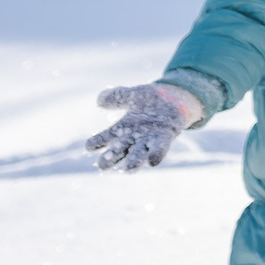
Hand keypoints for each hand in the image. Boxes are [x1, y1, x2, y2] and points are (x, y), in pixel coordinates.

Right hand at [88, 83, 202, 171]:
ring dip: (133, 162)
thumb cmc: (150, 100)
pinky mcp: (164, 138)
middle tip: (102, 164)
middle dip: (110, 159)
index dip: (96, 142)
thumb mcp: (132, 95)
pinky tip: (153, 161)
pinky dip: (156, 154)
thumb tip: (100, 100)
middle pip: (117, 152)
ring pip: (137, 155)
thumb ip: (116, 96)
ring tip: (127, 169)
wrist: (175, 99)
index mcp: (121, 128)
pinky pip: (159, 149)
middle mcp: (133, 138)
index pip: (104, 138)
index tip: (89, 146)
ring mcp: (148, 140)